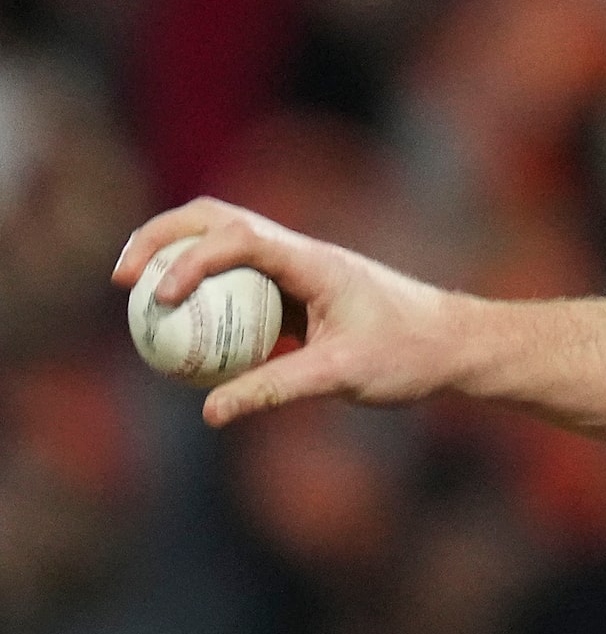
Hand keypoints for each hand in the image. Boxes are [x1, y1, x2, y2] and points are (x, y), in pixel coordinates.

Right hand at [113, 198, 472, 426]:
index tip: (159, 297)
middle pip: (218, 220)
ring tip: (137, 300)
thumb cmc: (410, 354)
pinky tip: (181, 337)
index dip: (190, 259)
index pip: (240, 238)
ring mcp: (299, 268)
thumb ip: (276, 389)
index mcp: (313, 261)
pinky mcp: (299, 291)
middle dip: (162, 237)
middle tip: (122, 280)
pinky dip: (205, 296)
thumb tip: (209, 412)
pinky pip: (240, 284)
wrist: (455, 344)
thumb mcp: (341, 375)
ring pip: (225, 245)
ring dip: (178, 258)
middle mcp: (301, 253)